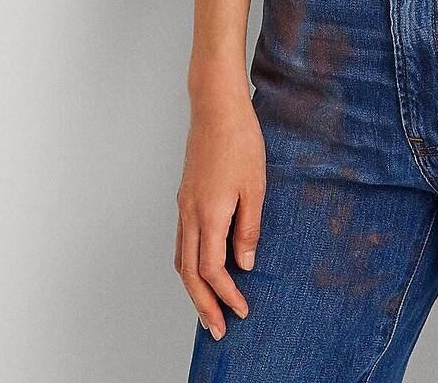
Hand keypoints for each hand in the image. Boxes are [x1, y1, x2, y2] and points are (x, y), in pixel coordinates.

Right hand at [175, 89, 265, 340]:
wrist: (216, 108)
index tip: (241, 311)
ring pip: (181, 259)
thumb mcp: (255, 186)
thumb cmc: (240, 141)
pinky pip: (182, 242)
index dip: (226, 295)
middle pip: (189, 273)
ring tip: (208, 308)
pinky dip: (189, 264)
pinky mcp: (185, 197)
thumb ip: (249, 228)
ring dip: (193, 288)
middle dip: (202, 305)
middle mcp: (190, 215)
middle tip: (217, 329)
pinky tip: (202, 269)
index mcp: (209, 214)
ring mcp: (184, 206)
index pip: (212, 270)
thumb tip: (244, 264)